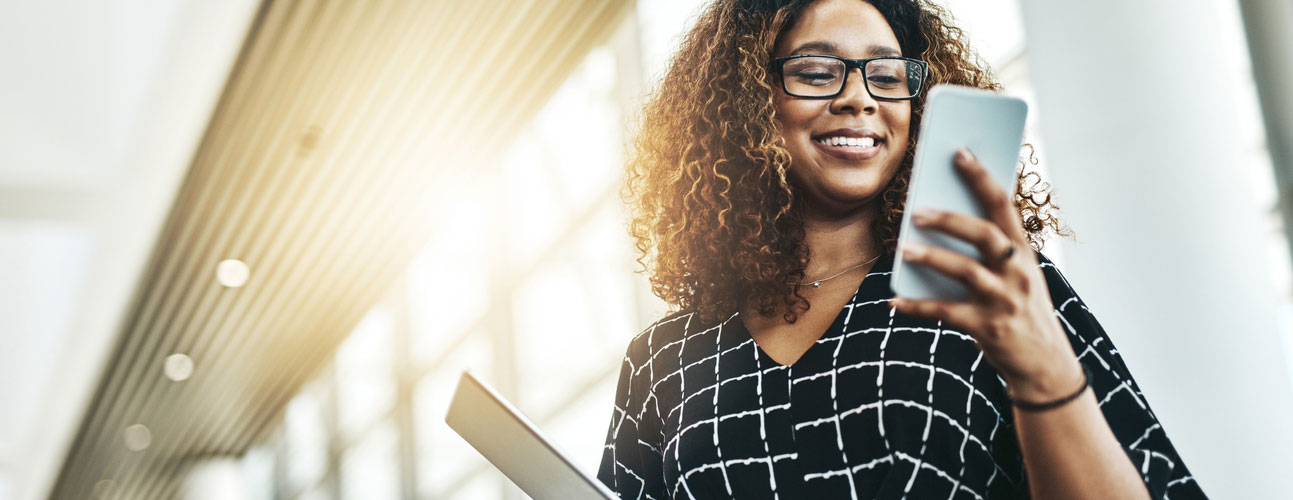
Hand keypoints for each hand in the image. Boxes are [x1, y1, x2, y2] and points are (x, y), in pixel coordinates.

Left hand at [891, 148, 1081, 400]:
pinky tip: (894, 302)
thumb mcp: (1017, 275)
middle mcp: (1018, 272)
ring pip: (965, 271)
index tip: (959, 153)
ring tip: (904, 249)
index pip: (1003, 206)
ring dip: (932, 257)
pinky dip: (917, 307)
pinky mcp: (988, 328)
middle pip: (984, 235)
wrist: (1045, 365)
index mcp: (1024, 252)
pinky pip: (945, 313)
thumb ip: (990, 250)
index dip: (982, 177)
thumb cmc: (1021, 309)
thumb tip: (940, 217)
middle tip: (917, 211)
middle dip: (950, 219)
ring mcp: (1004, 300)